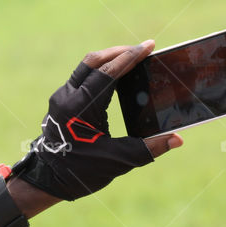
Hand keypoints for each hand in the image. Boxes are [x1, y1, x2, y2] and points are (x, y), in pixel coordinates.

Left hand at [11, 40, 182, 200]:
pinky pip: (83, 77)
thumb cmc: (80, 173)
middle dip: (120, 52)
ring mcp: (62, 97)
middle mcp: (67, 97)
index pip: (107, 73)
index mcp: (79, 108)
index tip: (149, 45)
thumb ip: (148, 149)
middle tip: (143, 50)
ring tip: (133, 59)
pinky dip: (101, 72)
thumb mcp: (117, 161)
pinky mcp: (62, 100)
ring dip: (109, 60)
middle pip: (94, 62)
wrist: (47, 181)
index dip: (130, 57)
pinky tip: (117, 76)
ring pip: (86, 67)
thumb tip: (177, 140)